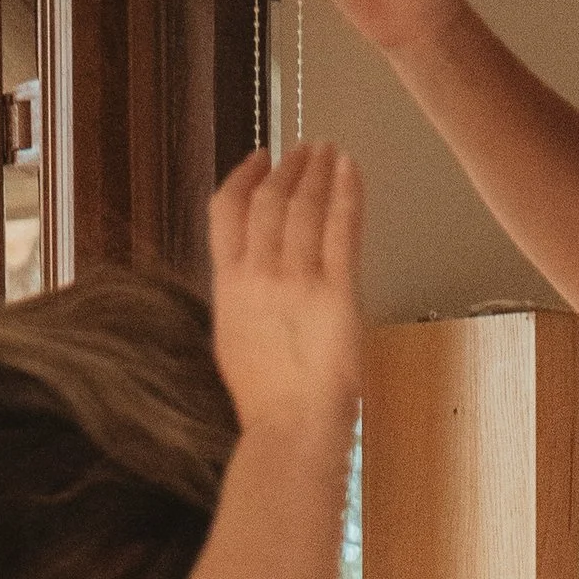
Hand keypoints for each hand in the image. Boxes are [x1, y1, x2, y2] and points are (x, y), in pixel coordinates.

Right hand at [207, 142, 364, 437]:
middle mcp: (259, 273)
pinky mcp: (336, 290)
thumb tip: (252, 279)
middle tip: (304, 150)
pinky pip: (341, 227)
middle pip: (270, 201)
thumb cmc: (266, 402)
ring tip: (329, 151)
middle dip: (288, 168)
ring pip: (305, 206)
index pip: (227, 212)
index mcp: (228, 286)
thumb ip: (241, 302)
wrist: (291, 427)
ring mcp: (297, 279)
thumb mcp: (234, 343)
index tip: (258, 158)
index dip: (244, 177)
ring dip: (317, 171)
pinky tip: (350, 169)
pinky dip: (346, 192)